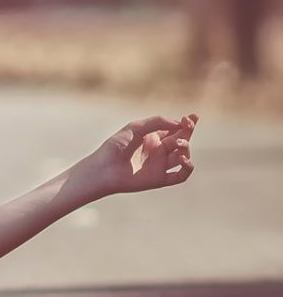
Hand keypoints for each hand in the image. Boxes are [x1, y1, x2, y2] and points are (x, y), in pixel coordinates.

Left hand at [71, 113, 197, 198]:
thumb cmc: (116, 146)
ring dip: (186, 148)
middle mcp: (159, 151)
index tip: (192, 117)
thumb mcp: (135, 128)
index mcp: (152, 138)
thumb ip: (156, 122)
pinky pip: (181, 176)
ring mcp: (161, 165)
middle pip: (181, 141)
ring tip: (177, 143)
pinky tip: (184, 159)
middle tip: (188, 125)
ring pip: (183, 156)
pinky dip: (187, 168)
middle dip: (187, 132)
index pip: (175, 129)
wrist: (104, 168)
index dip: (186, 123)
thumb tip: (179, 123)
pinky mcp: (160, 179)